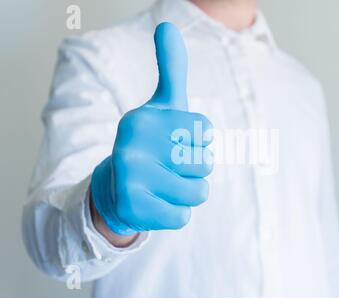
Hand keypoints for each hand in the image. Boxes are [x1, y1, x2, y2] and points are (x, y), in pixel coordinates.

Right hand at [90, 22, 213, 235]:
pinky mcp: (133, 209)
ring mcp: (130, 177)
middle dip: (193, 168)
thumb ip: (171, 69)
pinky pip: (183, 216)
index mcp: (144, 118)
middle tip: (166, 166)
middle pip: (205, 163)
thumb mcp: (163, 106)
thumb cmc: (151, 144)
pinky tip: (153, 203)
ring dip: (186, 192)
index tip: (174, 141)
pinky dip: (174, 213)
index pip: (205, 131)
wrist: (117, 187)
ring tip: (162, 184)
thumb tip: (167, 24)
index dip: (198, 141)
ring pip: (199, 192)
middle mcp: (132, 143)